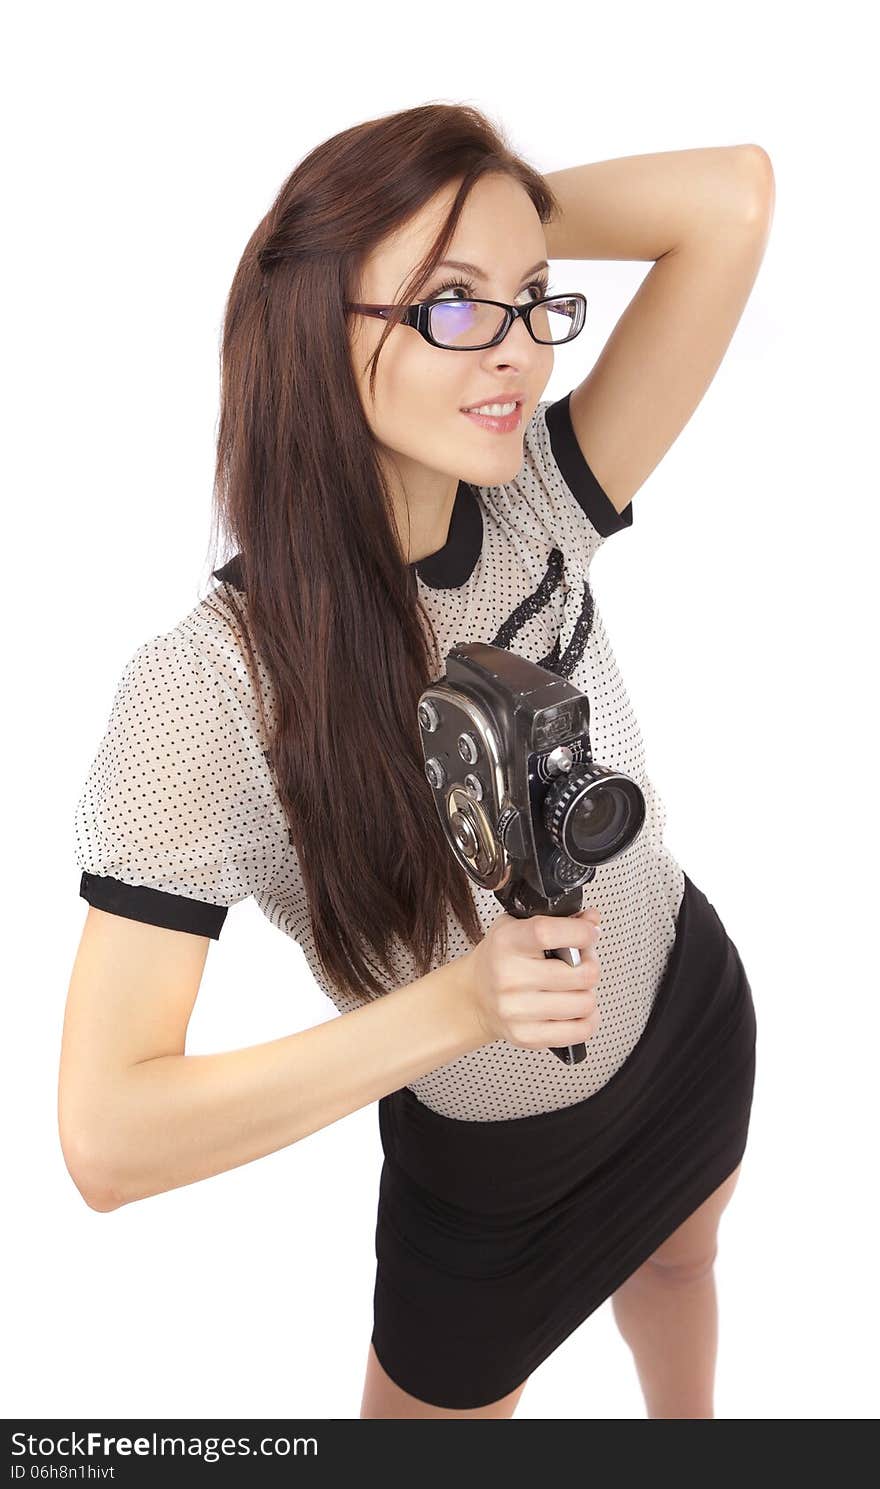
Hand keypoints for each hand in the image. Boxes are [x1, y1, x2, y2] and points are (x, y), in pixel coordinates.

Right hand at [460, 908, 601, 1051]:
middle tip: (580, 963)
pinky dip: (586, 1020)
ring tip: (573, 988)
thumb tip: (591, 919)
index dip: (581, 932)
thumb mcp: (519, 927)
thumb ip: (558, 920)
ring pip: (585, 1003)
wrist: (473, 997)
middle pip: (581, 974)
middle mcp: (509, 977)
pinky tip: (573, 1010)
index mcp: (507, 942)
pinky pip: (579, 1031)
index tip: (589, 932)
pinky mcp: (526, 1035)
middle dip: (590, 965)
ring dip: (587, 994)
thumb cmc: (500, 960)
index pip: (548, 933)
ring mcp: (517, 1009)